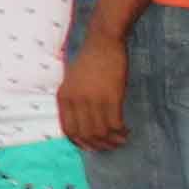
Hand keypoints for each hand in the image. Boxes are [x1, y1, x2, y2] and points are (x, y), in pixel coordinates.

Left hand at [55, 33, 131, 151]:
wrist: (103, 42)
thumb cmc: (89, 60)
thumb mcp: (71, 81)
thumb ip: (73, 100)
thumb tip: (81, 123)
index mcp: (63, 98)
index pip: (68, 130)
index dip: (80, 142)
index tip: (91, 146)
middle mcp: (75, 101)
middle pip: (85, 134)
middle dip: (98, 145)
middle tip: (110, 146)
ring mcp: (92, 99)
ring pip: (101, 132)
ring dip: (112, 141)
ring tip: (121, 140)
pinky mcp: (111, 97)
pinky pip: (114, 123)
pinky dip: (120, 131)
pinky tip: (126, 131)